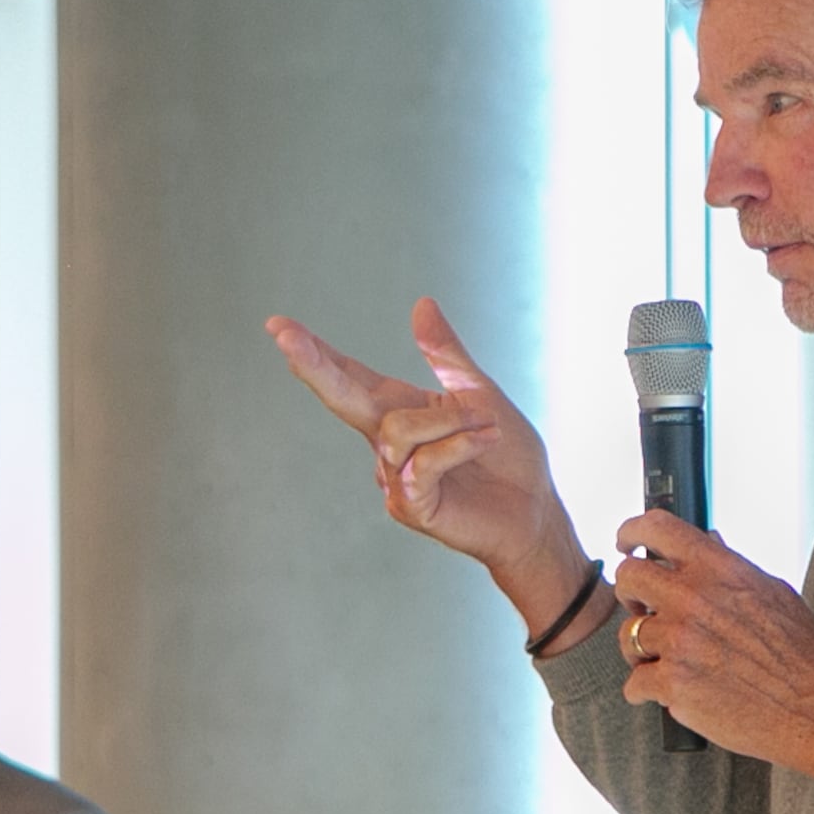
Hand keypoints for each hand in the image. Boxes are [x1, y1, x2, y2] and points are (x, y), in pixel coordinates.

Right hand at [266, 299, 592, 632]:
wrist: (535, 509)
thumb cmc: (507, 455)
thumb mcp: (479, 393)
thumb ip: (446, 354)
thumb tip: (421, 303)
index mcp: (401, 409)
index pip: (350, 377)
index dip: (315, 353)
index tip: (278, 326)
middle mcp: (388, 444)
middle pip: (342, 399)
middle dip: (315, 367)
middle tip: (284, 336)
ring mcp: (394, 478)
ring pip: (399, 430)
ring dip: (449, 423)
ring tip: (487, 428)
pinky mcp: (409, 507)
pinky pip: (424, 463)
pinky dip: (459, 446)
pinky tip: (485, 442)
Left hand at [609, 512, 813, 775]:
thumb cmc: (804, 656)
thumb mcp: (775, 593)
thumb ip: (733, 567)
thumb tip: (710, 542)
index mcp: (720, 569)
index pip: (657, 529)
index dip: (633, 532)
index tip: (626, 543)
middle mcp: (694, 598)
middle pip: (627, 578)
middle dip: (632, 595)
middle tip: (645, 611)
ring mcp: (679, 641)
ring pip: (628, 635)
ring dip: (642, 650)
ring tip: (667, 662)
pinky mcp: (671, 683)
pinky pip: (635, 683)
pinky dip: (648, 692)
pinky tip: (671, 694)